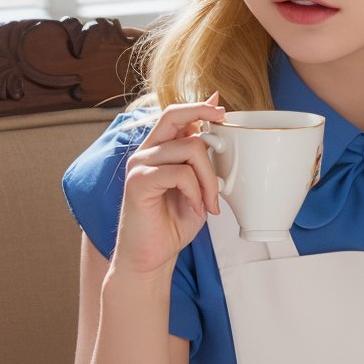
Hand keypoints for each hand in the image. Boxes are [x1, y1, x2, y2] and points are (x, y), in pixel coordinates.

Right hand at [111, 95, 224, 278]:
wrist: (152, 257)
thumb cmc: (173, 224)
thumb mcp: (196, 188)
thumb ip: (201, 162)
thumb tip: (215, 134)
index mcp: (158, 150)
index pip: (175, 114)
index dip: (199, 106)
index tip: (221, 109)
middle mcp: (146, 152)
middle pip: (175, 116)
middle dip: (204, 115)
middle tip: (225, 130)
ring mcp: (139, 165)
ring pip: (189, 149)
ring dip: (209, 177)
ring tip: (209, 202)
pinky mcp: (138, 181)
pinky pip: (180, 173)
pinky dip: (195, 191)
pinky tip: (195, 207)